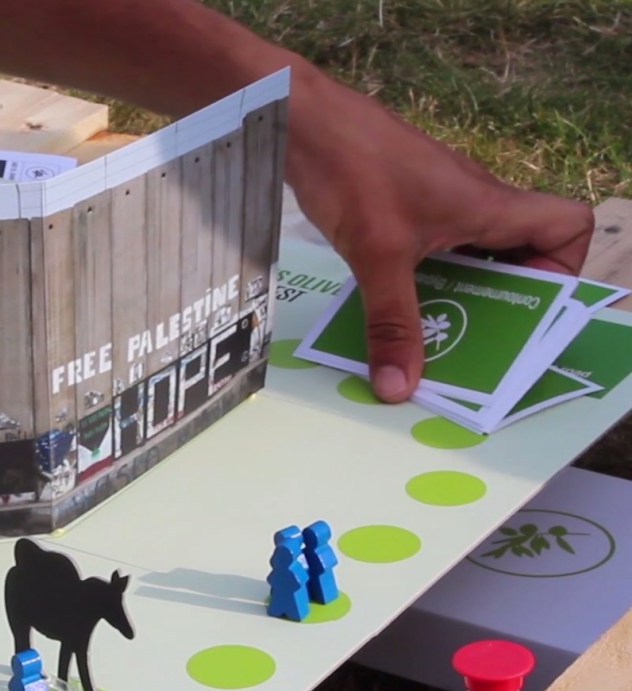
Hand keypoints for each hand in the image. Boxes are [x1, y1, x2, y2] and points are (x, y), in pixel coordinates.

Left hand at [284, 65, 594, 401]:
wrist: (305, 120)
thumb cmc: (354, 171)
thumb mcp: (376, 258)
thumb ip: (391, 323)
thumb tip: (399, 387)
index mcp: (489, 206)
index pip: (567, 225)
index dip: (562, 269)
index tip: (526, 309)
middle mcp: (474, 202)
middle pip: (519, 250)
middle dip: (502, 300)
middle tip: (475, 342)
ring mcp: (439, 200)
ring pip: (471, 253)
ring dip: (459, 293)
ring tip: (435, 336)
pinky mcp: (405, 203)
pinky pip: (433, 248)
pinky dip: (423, 279)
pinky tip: (392, 307)